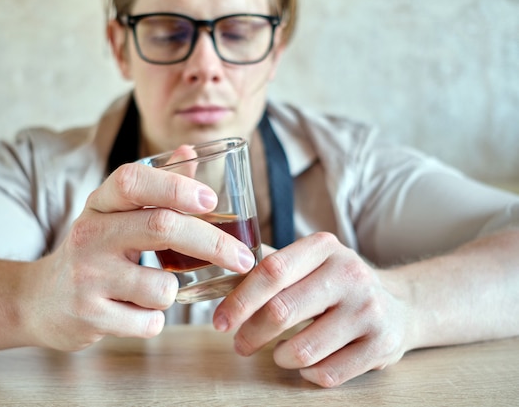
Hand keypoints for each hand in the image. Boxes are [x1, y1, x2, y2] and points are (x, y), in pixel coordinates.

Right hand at [21, 162, 254, 351]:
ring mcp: (86, 276)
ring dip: (173, 292)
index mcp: (99, 204)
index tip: (211, 199)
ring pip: (162, 286)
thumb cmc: (94, 252)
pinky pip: (150, 321)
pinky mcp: (89, 314)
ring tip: (150, 290)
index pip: (133, 180)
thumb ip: (156, 186)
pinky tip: (132, 312)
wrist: (41, 300)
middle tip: (245, 258)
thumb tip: (191, 149)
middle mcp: (90, 234)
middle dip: (214, 243)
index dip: (175, 185)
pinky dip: (154, 320)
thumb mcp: (116, 215)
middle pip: (163, 227)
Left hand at [213, 232, 409, 386]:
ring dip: (280, 357)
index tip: (220, 321)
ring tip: (279, 353)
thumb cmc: (338, 284)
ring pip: (302, 349)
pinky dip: (307, 374)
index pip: (272, 271)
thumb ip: (271, 266)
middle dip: (251, 334)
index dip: (240, 300)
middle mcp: (350, 273)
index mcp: (324, 248)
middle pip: (281, 311)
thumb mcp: (311, 262)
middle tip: (241, 345)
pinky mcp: (381, 345)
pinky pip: (326, 373)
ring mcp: (368, 310)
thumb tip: (223, 273)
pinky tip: (306, 363)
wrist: (401, 304)